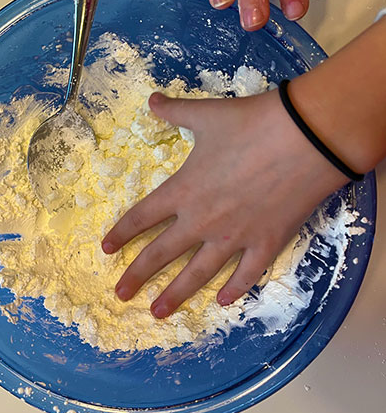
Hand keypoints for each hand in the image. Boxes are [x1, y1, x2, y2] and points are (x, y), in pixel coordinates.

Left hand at [102, 90, 347, 317]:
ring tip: (158, 313)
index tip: (106, 250)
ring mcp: (234, 237)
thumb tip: (152, 99)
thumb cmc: (250, 124)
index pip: (141, 217)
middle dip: (137, 276)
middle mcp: (201, 221)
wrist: (304, 137)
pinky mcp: (266, 244)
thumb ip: (175, 111)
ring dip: (175, 295)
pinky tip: (222, 302)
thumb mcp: (206, 114)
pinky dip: (234, 290)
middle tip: (119, 295)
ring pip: (197, 274)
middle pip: (160, 254)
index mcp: (183, 191)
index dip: (121, 234)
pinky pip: (246, 275)